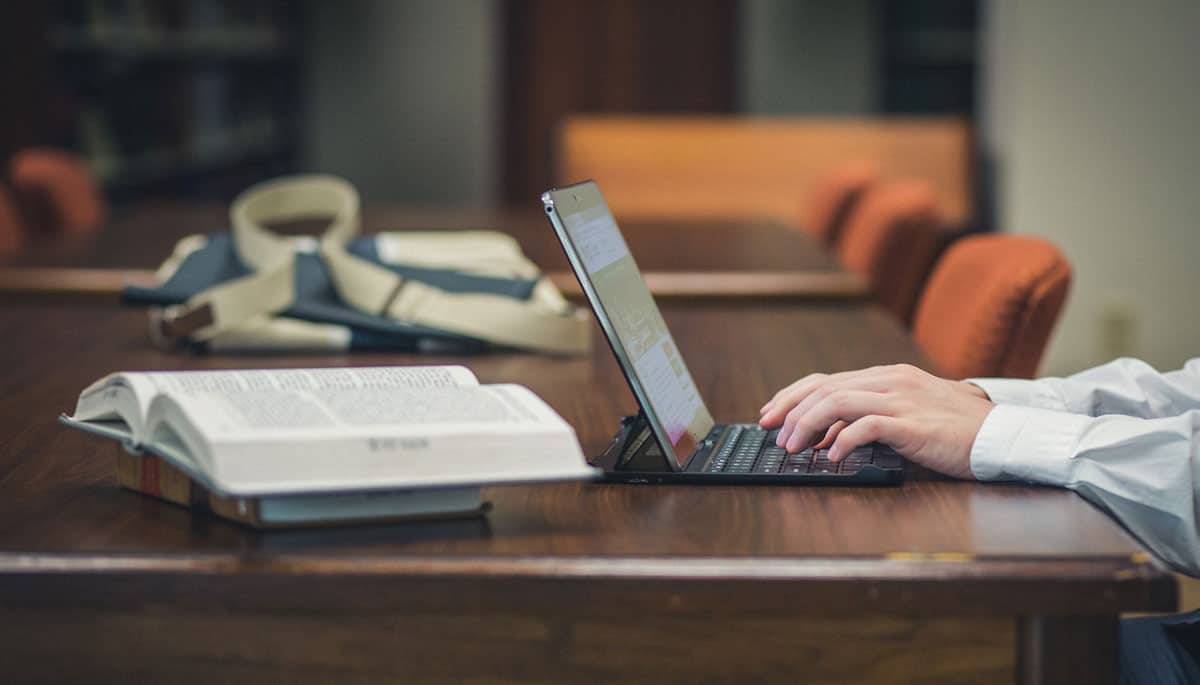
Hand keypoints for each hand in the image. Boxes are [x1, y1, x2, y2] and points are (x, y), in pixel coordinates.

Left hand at [758, 364, 993, 479]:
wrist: (1003, 436)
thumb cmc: (957, 431)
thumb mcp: (906, 418)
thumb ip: (867, 421)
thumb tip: (825, 438)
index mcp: (887, 377)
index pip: (826, 380)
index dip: (793, 396)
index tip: (770, 414)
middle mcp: (890, 381)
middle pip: (824, 388)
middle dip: (790, 411)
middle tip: (770, 433)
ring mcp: (901, 399)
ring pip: (837, 401)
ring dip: (807, 426)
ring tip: (792, 448)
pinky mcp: (912, 423)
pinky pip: (866, 426)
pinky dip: (841, 441)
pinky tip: (830, 458)